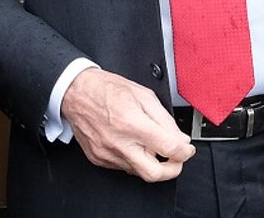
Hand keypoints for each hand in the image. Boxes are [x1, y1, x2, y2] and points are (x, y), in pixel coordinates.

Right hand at [60, 68, 193, 182]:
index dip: (184, 152)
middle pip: (153, 173)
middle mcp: (119, 143)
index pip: (167, 148)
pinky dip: (135, 160)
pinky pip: (124, 167)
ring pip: (139, 172)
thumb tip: (179, 138)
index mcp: (132, 123)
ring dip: (152, 163)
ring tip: (154, 146)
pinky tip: (136, 146)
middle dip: (172, 170)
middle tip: (177, 159)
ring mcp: (107, 154)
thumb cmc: (107, 90)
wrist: (76, 93)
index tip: (187, 149)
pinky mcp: (99, 159)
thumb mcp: (144, 95)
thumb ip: (164, 119)